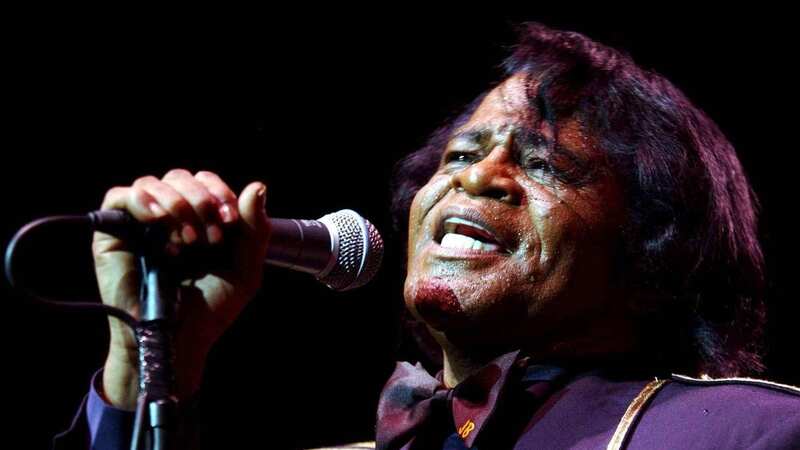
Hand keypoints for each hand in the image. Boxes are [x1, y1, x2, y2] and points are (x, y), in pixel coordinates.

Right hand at [92, 169, 269, 408]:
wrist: (179, 340)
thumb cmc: (210, 308)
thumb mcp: (245, 268)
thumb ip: (255, 229)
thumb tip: (257, 186)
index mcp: (198, 219)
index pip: (204, 181)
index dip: (219, 192)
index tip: (229, 221)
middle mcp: (168, 217)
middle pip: (179, 177)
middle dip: (200, 200)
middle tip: (210, 238)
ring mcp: (139, 224)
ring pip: (152, 183)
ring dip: (177, 205)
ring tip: (188, 242)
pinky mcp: (112, 234)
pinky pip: (119, 196)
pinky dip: (142, 201)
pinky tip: (159, 222)